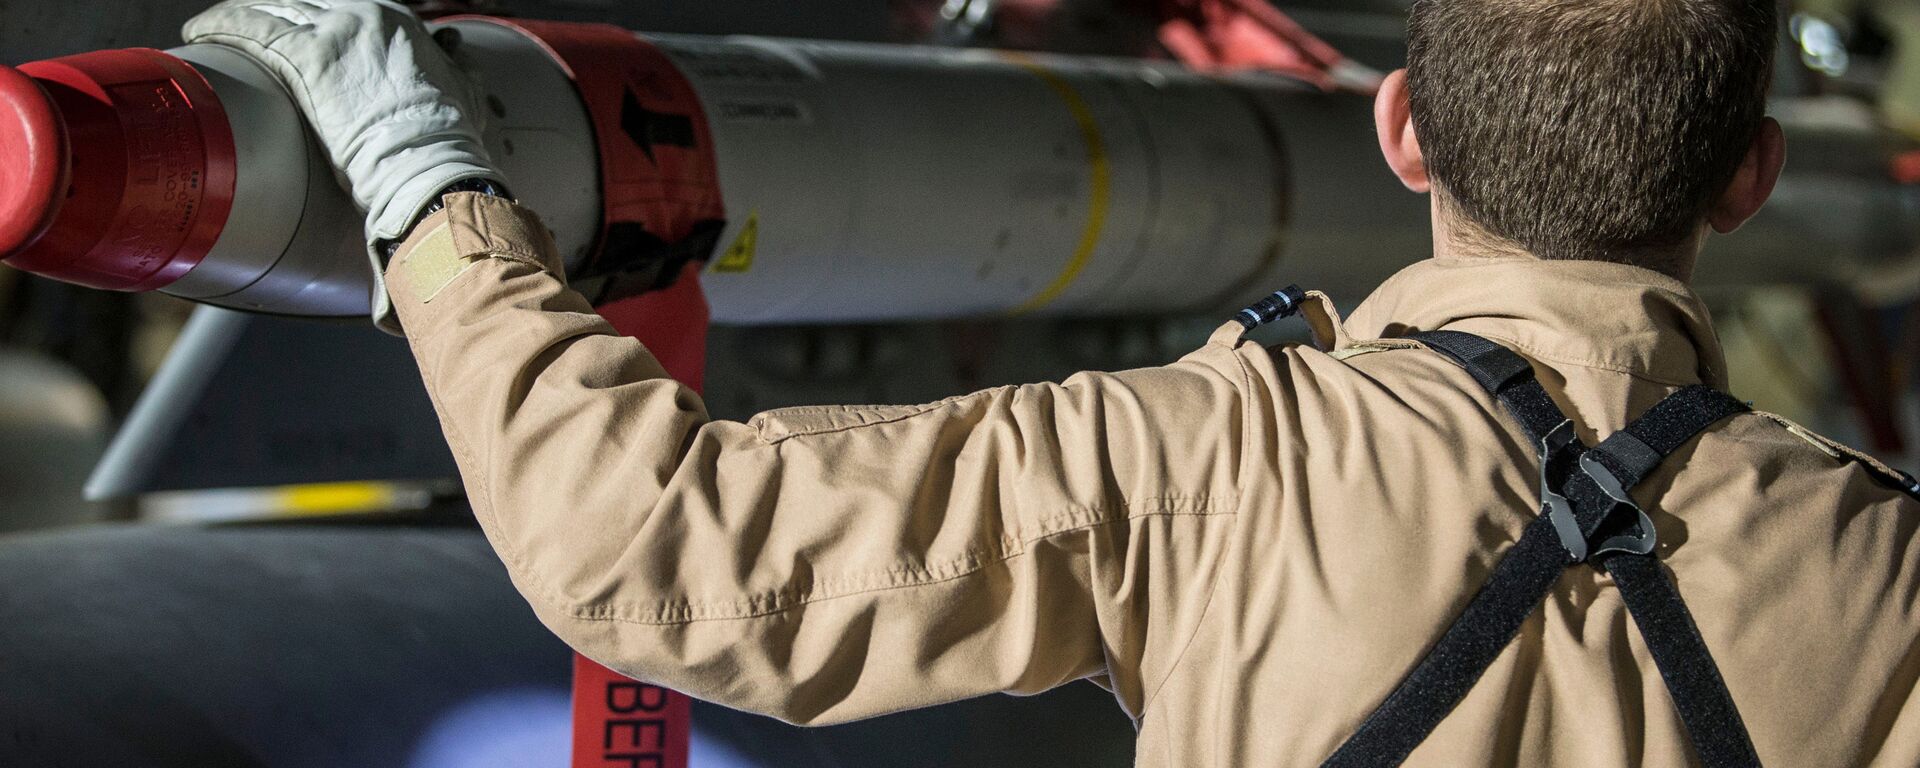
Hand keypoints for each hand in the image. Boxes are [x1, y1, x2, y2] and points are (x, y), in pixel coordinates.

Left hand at [183, 0, 503, 325]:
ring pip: (274, 8)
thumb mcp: (463, 89)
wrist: (432, 165)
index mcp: (396, 21)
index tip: (293, 24)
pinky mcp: (310, 57)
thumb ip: (453, 66)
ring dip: (240, 17)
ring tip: (215, 27)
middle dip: (273, 13)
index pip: (338, 6)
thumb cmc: (447, 139)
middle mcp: (364, 16)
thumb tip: (455, 55)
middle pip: (301, 2)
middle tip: (246, 27)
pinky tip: (199, 30)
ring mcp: (336, 34)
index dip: (310, 15)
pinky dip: (220, 24)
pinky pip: (251, 27)